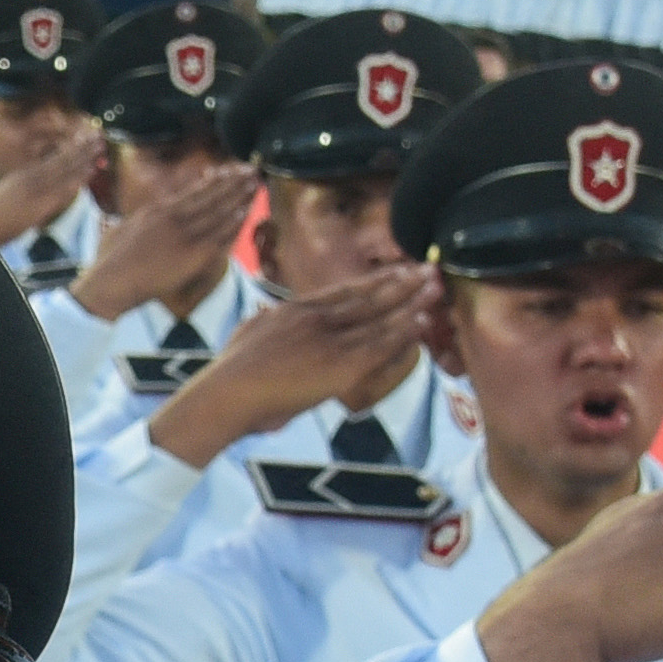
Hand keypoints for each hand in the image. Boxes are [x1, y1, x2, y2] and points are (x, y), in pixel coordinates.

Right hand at [0, 121, 102, 247]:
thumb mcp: (6, 198)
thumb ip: (22, 191)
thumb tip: (38, 193)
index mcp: (21, 177)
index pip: (50, 161)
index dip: (68, 150)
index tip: (82, 140)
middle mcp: (29, 179)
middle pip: (59, 160)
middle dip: (79, 148)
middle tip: (96, 136)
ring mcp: (34, 190)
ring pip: (63, 169)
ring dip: (82, 157)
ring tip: (98, 145)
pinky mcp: (38, 203)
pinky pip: (62, 188)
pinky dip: (76, 178)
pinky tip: (89, 170)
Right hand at [73, 151, 260, 323]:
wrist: (111, 281)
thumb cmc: (110, 260)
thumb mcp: (124, 227)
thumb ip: (142, 218)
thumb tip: (147, 214)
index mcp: (157, 210)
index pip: (192, 191)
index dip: (213, 181)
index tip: (227, 171)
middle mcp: (173, 217)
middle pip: (210, 196)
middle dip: (232, 182)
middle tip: (249, 170)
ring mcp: (184, 235)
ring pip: (218, 212)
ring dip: (238, 197)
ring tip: (254, 185)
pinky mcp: (191, 255)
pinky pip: (218, 237)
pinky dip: (232, 224)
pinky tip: (245, 211)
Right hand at [147, 265, 433, 468]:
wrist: (227, 392)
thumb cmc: (230, 371)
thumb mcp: (248, 330)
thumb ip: (264, 319)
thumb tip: (266, 312)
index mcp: (296, 309)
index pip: (345, 291)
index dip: (375, 281)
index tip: (397, 271)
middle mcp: (317, 318)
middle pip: (369, 296)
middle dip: (402, 282)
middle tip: (428, 269)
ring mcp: (329, 340)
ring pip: (379, 317)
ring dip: (411, 302)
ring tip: (435, 288)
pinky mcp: (339, 365)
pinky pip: (379, 346)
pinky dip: (402, 332)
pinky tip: (421, 322)